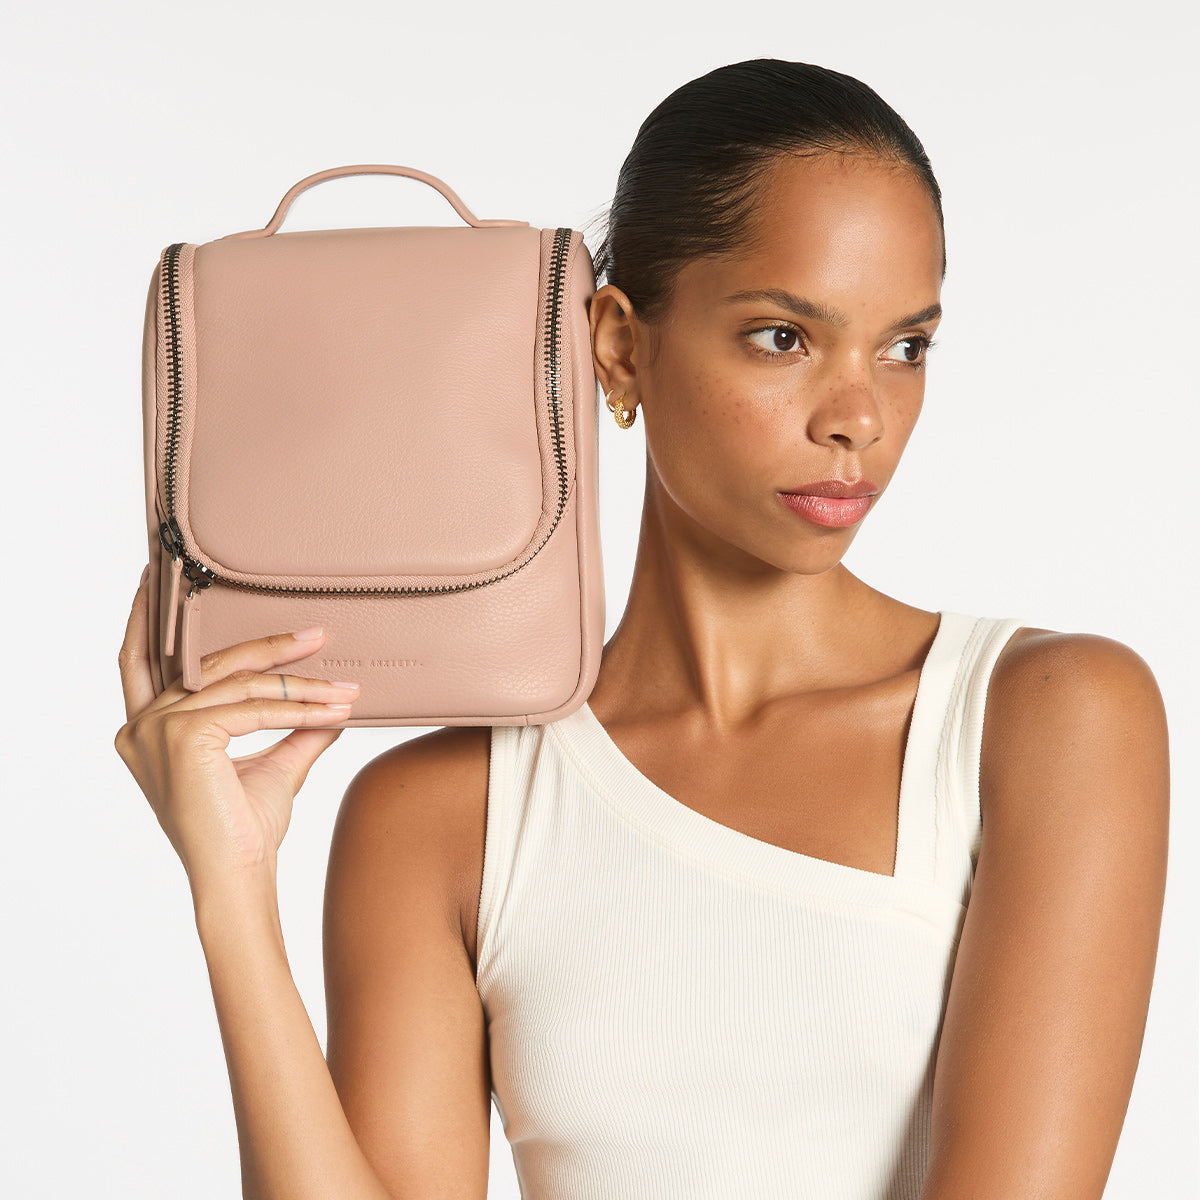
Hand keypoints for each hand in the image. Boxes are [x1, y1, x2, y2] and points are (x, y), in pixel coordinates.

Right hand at [115, 565, 359, 889]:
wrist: (240, 876)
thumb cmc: (245, 829)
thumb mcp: (273, 763)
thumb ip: (293, 726)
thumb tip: (332, 699)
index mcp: (144, 728)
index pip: (144, 659)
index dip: (150, 616)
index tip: (165, 577)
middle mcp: (139, 725)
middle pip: (208, 663)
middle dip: (267, 645)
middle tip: (316, 633)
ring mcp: (156, 730)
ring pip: (240, 685)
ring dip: (301, 684)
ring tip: (345, 687)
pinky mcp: (183, 737)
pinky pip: (253, 708)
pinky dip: (298, 708)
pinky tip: (333, 711)